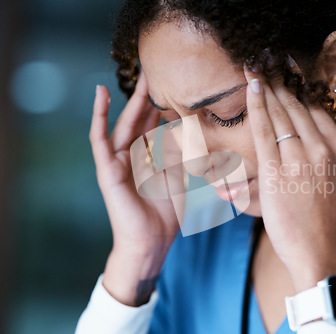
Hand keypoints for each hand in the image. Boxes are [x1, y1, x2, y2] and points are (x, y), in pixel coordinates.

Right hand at [90, 71, 181, 304]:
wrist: (151, 240)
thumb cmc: (165, 213)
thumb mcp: (179, 176)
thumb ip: (180, 152)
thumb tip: (188, 127)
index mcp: (150, 158)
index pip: (156, 124)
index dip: (163, 104)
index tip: (175, 83)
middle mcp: (133, 155)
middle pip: (141, 119)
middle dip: (150, 95)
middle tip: (158, 70)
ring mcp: (118, 160)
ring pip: (124, 122)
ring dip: (131, 99)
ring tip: (141, 74)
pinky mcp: (107, 168)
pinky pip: (99, 138)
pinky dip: (98, 115)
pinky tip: (99, 93)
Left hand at [243, 62, 335, 291]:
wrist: (320, 250)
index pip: (317, 110)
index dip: (300, 88)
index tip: (289, 71)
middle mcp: (322, 148)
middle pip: (297, 107)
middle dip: (280, 81)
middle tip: (267, 60)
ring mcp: (299, 158)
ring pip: (280, 114)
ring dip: (267, 87)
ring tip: (255, 67)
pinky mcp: (277, 171)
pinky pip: (265, 130)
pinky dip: (258, 106)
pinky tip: (252, 87)